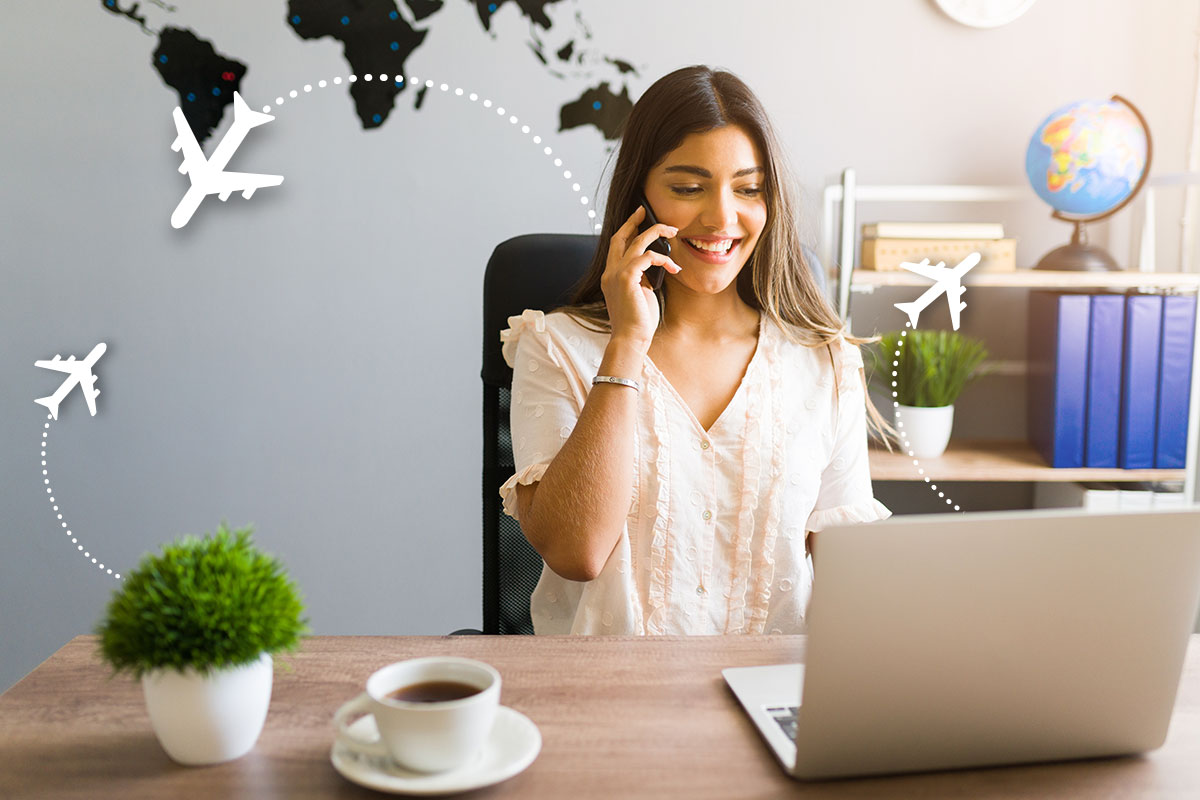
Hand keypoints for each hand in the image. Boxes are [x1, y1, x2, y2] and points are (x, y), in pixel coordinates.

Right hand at [600, 205, 682, 350]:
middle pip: (621, 237)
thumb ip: (642, 278)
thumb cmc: (638, 322)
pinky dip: (663, 258)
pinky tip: (674, 268)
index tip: (638, 220)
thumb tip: (654, 265)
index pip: (617, 246)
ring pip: (637, 242)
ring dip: (657, 233)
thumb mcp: (640, 294)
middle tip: (646, 211)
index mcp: (611, 277)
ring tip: (673, 232)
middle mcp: (610, 273)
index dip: (627, 231)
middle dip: (634, 221)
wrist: (630, 339)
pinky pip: (648, 257)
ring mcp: (616, 274)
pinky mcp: (626, 278)